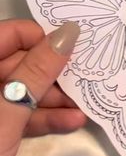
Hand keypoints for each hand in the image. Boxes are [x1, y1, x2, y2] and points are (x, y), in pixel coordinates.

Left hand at [0, 20, 85, 155]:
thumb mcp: (6, 111)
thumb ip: (37, 72)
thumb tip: (68, 33)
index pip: (10, 33)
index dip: (41, 39)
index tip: (73, 53)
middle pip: (21, 63)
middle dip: (54, 73)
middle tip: (88, 79)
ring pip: (25, 90)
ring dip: (55, 99)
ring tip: (86, 104)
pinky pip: (22, 114)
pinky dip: (45, 118)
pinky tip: (73, 121)